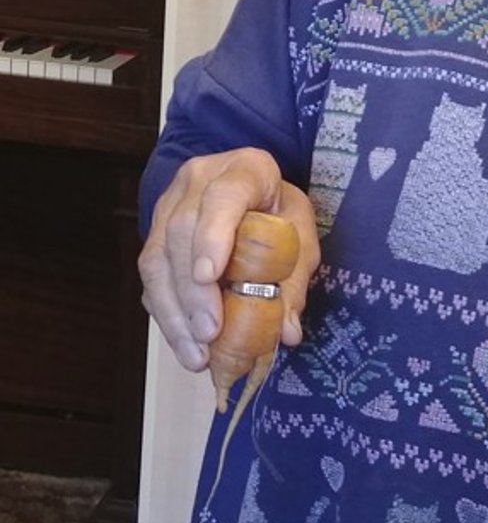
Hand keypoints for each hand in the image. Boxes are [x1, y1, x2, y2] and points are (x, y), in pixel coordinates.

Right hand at [138, 148, 319, 374]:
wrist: (251, 188)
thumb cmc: (278, 210)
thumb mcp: (300, 236)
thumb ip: (294, 279)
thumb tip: (287, 331)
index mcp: (246, 169)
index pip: (223, 197)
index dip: (212, 237)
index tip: (210, 277)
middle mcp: (199, 180)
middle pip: (181, 232)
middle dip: (192, 290)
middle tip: (209, 333)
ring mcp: (170, 204)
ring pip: (156, 256)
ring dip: (174, 311)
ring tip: (196, 353)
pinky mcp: (154, 232)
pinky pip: (151, 276)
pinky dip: (167, 314)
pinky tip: (184, 344)